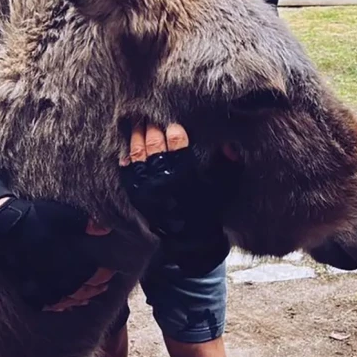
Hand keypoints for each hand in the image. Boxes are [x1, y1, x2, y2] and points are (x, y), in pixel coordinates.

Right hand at [0, 197, 113, 309]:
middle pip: (83, 290)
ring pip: (68, 299)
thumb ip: (86, 223)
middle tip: (104, 286)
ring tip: (89, 296)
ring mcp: (43, 287)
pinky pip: (49, 304)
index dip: (103, 275)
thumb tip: (105, 230)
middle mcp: (58, 278)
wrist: (2, 226)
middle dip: (95, 288)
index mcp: (69, 260)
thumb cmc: (35, 218)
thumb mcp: (63, 215)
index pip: (93, 274)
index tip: (110, 273)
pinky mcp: (29, 291)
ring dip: (81, 298)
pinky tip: (66, 304)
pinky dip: (61, 305)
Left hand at [119, 124, 240, 276]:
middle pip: (154, 145)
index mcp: (186, 174)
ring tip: (137, 125)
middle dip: (152, 128)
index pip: (177, 144)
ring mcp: (148, 187)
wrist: (190, 241)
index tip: (173, 123)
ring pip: (139, 155)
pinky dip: (126, 160)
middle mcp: (164, 178)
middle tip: (150, 116)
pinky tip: (126, 150)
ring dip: (137, 137)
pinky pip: (127, 173)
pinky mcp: (137, 195)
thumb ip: (228, 165)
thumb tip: (229, 146)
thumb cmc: (209, 210)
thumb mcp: (224, 186)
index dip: (174, 131)